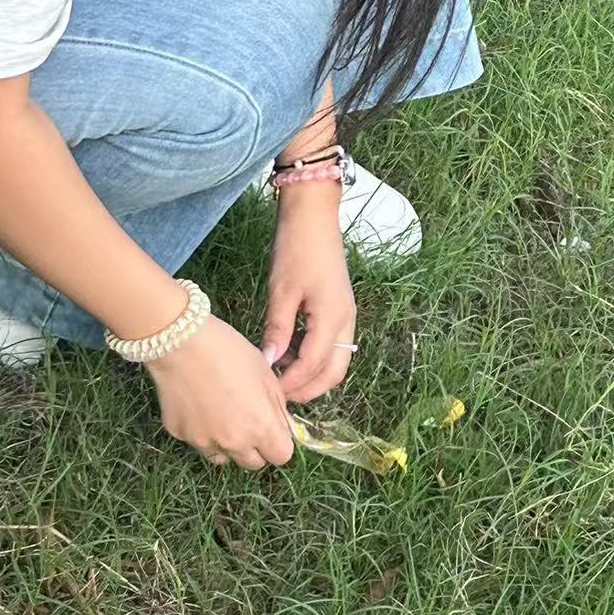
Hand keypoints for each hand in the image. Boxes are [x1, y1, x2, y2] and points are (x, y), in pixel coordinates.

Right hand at [145, 315, 294, 469]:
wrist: (182, 342)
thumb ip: (277, 405)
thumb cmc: (229, 351)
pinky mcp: (180, 436)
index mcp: (260, 426)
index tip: (274, 426)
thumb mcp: (265, 372)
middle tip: (249, 418)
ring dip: (229, 444)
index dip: (280, 441)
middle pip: (254, 463)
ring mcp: (204, 442)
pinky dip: (203, 431)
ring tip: (223, 413)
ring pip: (225, 458)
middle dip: (256, 446)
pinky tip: (199, 404)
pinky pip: (199, 442)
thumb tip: (282, 424)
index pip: (281, 456)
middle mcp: (233, 443)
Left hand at [262, 184, 356, 401]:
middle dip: (308, 390)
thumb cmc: (296, 249)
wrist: (313, 217)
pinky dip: (314, 358)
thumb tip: (267, 363)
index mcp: (332, 318)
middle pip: (334, 372)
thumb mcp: (282, 291)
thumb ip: (278, 329)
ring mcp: (346, 315)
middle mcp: (346, 321)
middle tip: (278, 397)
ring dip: (312, 375)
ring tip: (280, 379)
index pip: (314, 366)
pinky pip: (333, 345)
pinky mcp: (340, 309)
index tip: (267, 394)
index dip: (291, 383)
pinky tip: (289, 354)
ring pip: (336, 361)